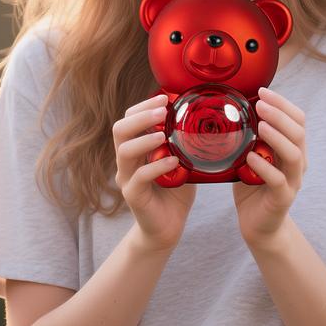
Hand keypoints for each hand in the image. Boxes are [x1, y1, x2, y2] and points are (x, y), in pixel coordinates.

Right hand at [112, 94, 196, 253]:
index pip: (128, 120)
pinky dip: (157, 166)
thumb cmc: (175, 191)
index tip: (163, 98)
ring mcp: (126, 179)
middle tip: (162, 112)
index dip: (143, 106)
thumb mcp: (181, 160)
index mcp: (135, 148)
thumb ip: (184, 143)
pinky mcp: (133, 196)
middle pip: (119, 130)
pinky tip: (174, 162)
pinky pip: (139, 177)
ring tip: (165, 134)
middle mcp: (126, 161)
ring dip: (145, 139)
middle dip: (141, 117)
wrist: (167, 228)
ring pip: (124, 152)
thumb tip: (205, 118)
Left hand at [232, 86, 307, 250]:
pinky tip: (251, 157)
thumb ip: (248, 136)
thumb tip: (228, 108)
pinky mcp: (282, 199)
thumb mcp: (251, 155)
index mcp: (292, 148)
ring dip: (277, 137)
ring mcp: (292, 182)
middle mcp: (297, 163)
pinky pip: (278, 181)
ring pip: (293, 155)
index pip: (297, 120)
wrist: (259, 225)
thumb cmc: (253, 186)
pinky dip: (264, 167)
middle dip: (280, 115)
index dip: (283, 104)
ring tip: (261, 125)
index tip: (263, 91)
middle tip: (261, 104)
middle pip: (298, 133)